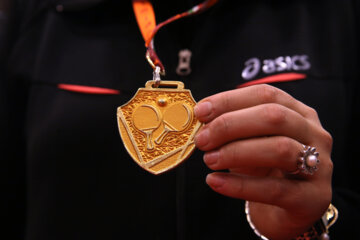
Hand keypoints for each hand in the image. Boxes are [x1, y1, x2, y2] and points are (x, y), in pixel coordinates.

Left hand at [194, 84, 332, 239]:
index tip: (201, 112)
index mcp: (298, 113)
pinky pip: (274, 189)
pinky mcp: (313, 198)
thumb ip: (232, 128)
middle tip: (202, 140)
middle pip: (274, 117)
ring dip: (236, 152)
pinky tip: (215, 181)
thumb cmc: (265, 170)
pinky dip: (239, 185)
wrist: (285, 211)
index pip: (265, 94)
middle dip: (231, 125)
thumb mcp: (249, 143)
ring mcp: (319, 166)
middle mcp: (313, 134)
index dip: (230, 100)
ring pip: (280, 149)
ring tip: (209, 160)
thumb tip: (201, 116)